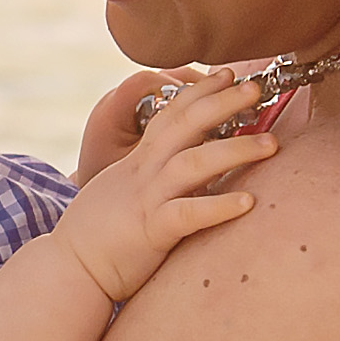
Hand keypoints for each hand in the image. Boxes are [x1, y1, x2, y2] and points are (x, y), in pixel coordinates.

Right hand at [46, 70, 272, 302]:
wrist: (68, 267)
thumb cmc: (99, 234)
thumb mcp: (123, 191)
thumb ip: (150, 175)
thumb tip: (183, 166)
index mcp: (138, 162)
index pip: (171, 114)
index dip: (200, 91)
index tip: (228, 73)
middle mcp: (144, 172)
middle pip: (187, 125)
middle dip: (223, 103)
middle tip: (256, 88)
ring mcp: (147, 199)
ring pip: (195, 163)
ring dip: (235, 150)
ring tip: (271, 144)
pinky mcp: (151, 231)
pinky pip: (189, 214)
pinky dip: (219, 206)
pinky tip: (249, 202)